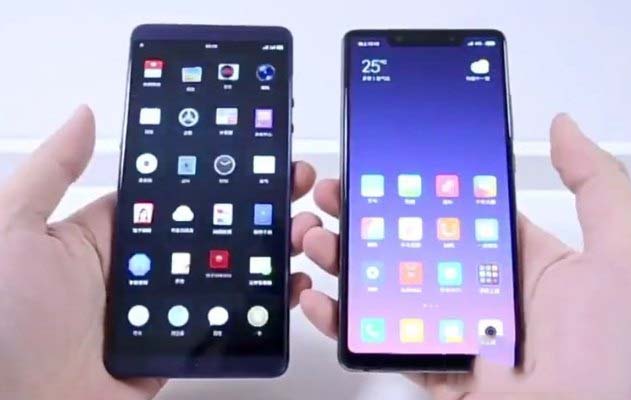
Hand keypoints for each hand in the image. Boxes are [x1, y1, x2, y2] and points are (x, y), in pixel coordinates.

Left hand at [0, 106, 320, 399]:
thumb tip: (84, 117)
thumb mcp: (11, 231)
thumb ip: (50, 173)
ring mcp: (154, 315)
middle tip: (291, 185)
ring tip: (300, 229)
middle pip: (203, 233)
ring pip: (220, 277)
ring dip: (263, 255)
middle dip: (250, 209)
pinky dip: (257, 311)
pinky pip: (219, 328)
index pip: (166, 196)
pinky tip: (285, 288)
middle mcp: (131, 275)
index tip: (249, 152)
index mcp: (97, 240)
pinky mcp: (169, 354)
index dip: (208, 173)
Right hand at [300, 114, 630, 397]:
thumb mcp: (622, 258)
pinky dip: (346, 323)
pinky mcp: (439, 373)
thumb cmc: (622, 362)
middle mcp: (488, 296)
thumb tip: (566, 128)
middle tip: (335, 195)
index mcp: (525, 264)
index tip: (381, 162)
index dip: (416, 185)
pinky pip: (383, 345)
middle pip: (412, 247)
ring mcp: (459, 336)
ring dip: (347, 263)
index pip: (460, 212)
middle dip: (367, 219)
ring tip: (318, 237)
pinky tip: (324, 299)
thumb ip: (597, 187)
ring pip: (388, 292)